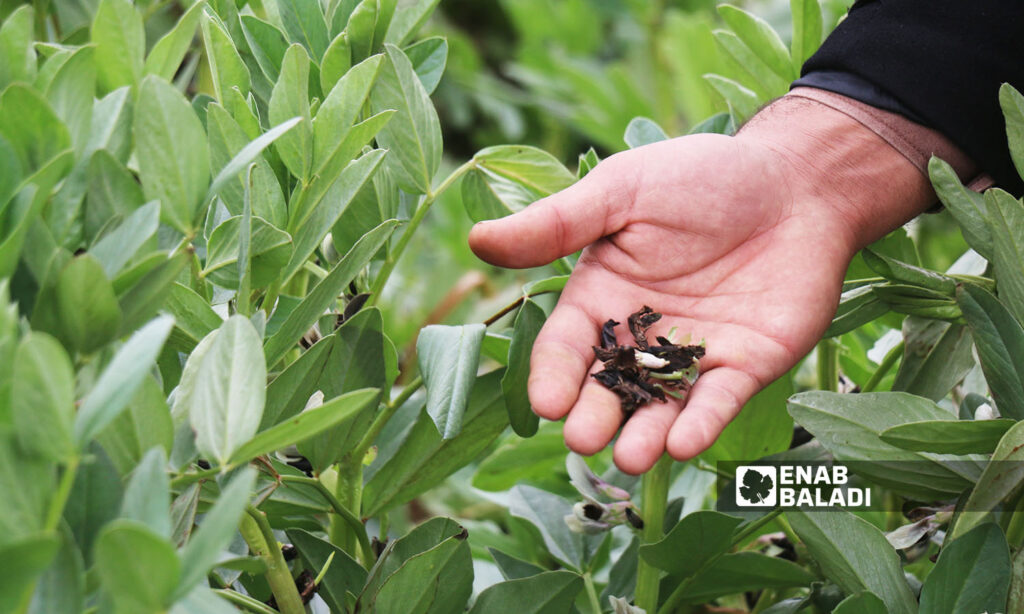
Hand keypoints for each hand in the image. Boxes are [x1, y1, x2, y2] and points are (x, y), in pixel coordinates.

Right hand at [469, 97, 933, 473]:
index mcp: (602, 297)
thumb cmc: (702, 177)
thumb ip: (556, 223)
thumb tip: (477, 239)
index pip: (567, 346)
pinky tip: (684, 442)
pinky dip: (702, 422)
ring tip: (632, 457)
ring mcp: (693, 356)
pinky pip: (719, 401)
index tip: (547, 401)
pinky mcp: (745, 366)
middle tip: (584, 437)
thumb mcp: (621, 191)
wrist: (797, 181)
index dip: (556, 374)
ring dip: (644, 435)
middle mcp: (641, 336)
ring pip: (660, 406)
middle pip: (609, 388)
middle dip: (596, 415)